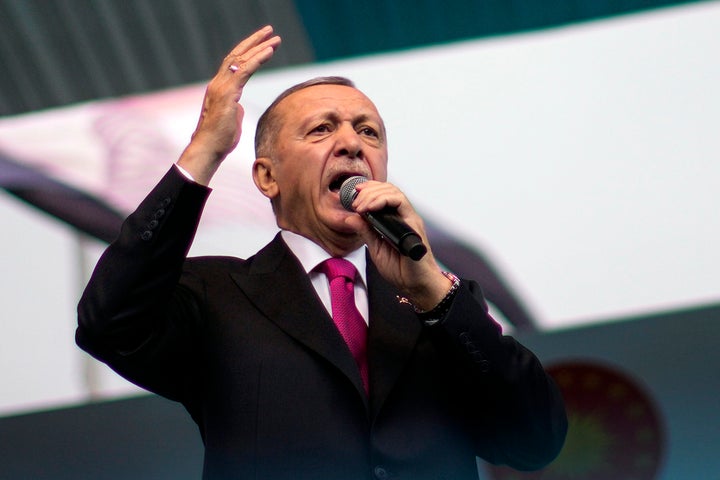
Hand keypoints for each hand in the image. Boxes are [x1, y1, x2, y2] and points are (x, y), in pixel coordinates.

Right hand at [177, 26, 280, 184]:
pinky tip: (269, 51)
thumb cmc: (219, 140)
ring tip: (274, 38)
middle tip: (269, 32)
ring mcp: (221, 86)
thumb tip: (239, 107)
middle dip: (254, 41)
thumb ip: (235, 110)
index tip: (264, 44)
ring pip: (241, 59)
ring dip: (259, 47)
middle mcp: (218, 83)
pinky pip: (244, 70)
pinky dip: (257, 59)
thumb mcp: (231, 121)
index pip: (233, 63)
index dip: (248, 51)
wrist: (208, 149)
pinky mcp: (227, 93)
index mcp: (220, 88)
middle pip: (236, 55)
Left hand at [344, 181, 452, 310]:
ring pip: (394, 192)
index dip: (369, 189)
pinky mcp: (414, 224)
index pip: (384, 195)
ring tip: (360, 205)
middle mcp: (404, 216)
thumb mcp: (376, 248)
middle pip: (388, 189)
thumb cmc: (400, 269)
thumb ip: (366, 232)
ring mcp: (410, 219)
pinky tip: (370, 208)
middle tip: (355, 202)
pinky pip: (401, 202)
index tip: (354, 192)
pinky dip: (383, 200)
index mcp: (395, 220)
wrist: (415, 284)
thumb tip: (350, 218)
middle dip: (368, 191)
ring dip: (373, 194)